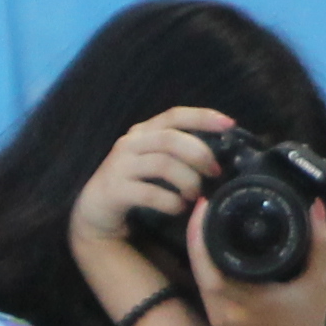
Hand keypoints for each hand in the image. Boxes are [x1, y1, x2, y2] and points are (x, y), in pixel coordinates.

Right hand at [73, 106, 235, 252]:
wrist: (95, 210)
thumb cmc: (134, 182)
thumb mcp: (155, 161)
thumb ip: (179, 153)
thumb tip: (219, 157)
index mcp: (143, 132)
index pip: (174, 115)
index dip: (202, 117)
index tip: (229, 124)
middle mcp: (129, 143)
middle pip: (171, 139)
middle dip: (200, 155)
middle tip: (214, 173)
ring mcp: (119, 166)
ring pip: (163, 164)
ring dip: (188, 181)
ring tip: (194, 195)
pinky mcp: (114, 190)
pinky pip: (151, 193)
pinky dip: (172, 202)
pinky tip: (178, 208)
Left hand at [188, 198, 325, 325]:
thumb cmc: (310, 321)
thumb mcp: (320, 280)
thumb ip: (320, 243)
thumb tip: (316, 206)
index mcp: (248, 298)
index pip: (209, 260)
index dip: (200, 231)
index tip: (205, 205)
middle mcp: (226, 309)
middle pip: (197, 265)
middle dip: (196, 234)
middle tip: (205, 208)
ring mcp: (217, 318)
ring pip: (198, 277)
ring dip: (199, 250)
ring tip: (207, 223)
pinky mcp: (216, 324)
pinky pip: (204, 288)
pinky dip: (206, 269)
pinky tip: (210, 250)